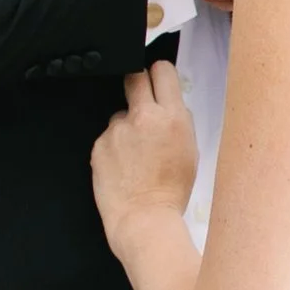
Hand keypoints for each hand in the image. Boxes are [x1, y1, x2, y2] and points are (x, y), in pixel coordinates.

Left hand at [92, 63, 198, 263]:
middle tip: (141, 101)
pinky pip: (108, 136)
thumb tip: (168, 104)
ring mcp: (117, 130)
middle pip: (135, 76)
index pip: (163, 70)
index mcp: (172, 117)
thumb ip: (178, 121)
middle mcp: (143, 117)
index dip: (159, 73)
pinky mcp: (98, 144)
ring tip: (134, 157)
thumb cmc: (172, 190)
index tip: (157, 80)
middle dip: (138, 82)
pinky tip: (122, 168)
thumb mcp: (190, 150)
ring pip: (121, 114)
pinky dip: (114, 147)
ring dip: (127, 126)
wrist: (143, 219)